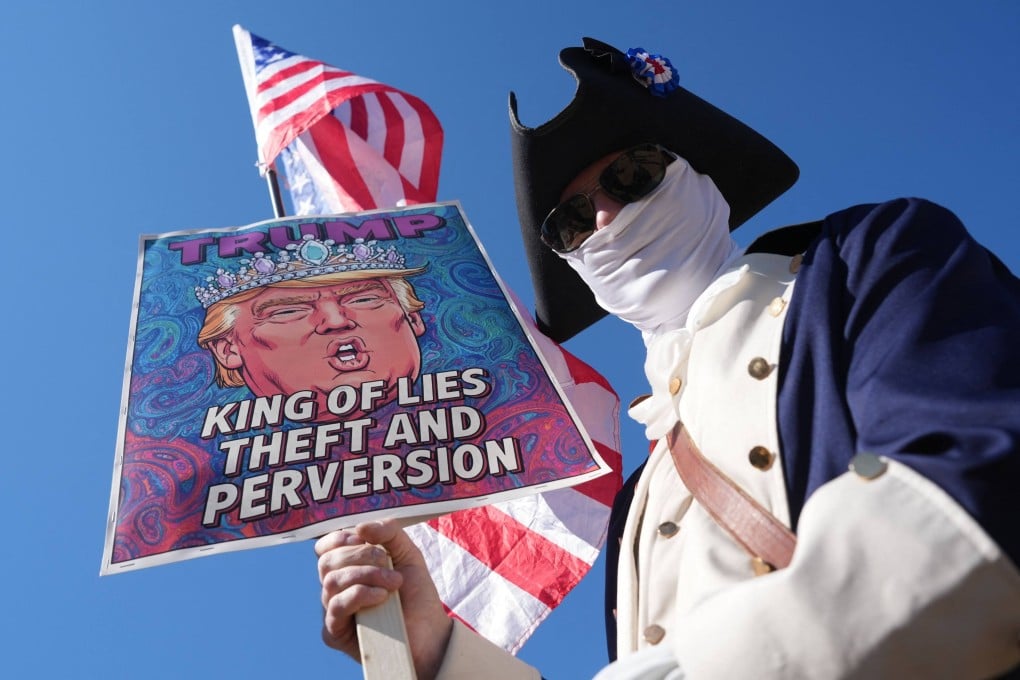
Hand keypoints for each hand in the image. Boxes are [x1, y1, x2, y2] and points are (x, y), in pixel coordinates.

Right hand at [316, 519, 452, 678]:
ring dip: (366, 574)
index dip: (340, 537)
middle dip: (361, 555)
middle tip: (388, 562)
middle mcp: (336, 587)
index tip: (365, 538)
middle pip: (327, 561)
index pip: (326, 546)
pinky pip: (336, 606)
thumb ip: (388, 532)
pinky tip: (382, 597)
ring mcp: (334, 610)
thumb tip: (360, 527)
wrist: (429, 630)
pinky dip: (360, 595)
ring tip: (394, 582)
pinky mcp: (335, 632)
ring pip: (332, 581)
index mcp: (347, 566)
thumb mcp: (407, 552)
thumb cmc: (415, 592)